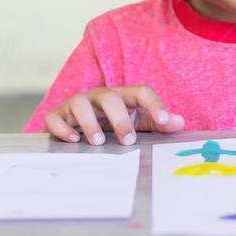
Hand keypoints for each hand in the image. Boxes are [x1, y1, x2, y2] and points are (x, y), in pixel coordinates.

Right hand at [43, 86, 184, 144]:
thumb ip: (158, 123)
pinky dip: (62, 128)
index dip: (154, 104)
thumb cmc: (114, 125)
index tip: (163, 120)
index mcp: (124, 97)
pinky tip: (73, 141)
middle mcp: (100, 97)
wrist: (78, 130)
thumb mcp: (139, 123)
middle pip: (110, 97)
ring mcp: (78, 104)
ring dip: (90, 123)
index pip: (142, 92)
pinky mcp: (58, 116)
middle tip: (128, 141)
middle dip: (120, 119)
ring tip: (99, 143)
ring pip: (80, 103)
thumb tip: (179, 122)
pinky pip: (56, 117)